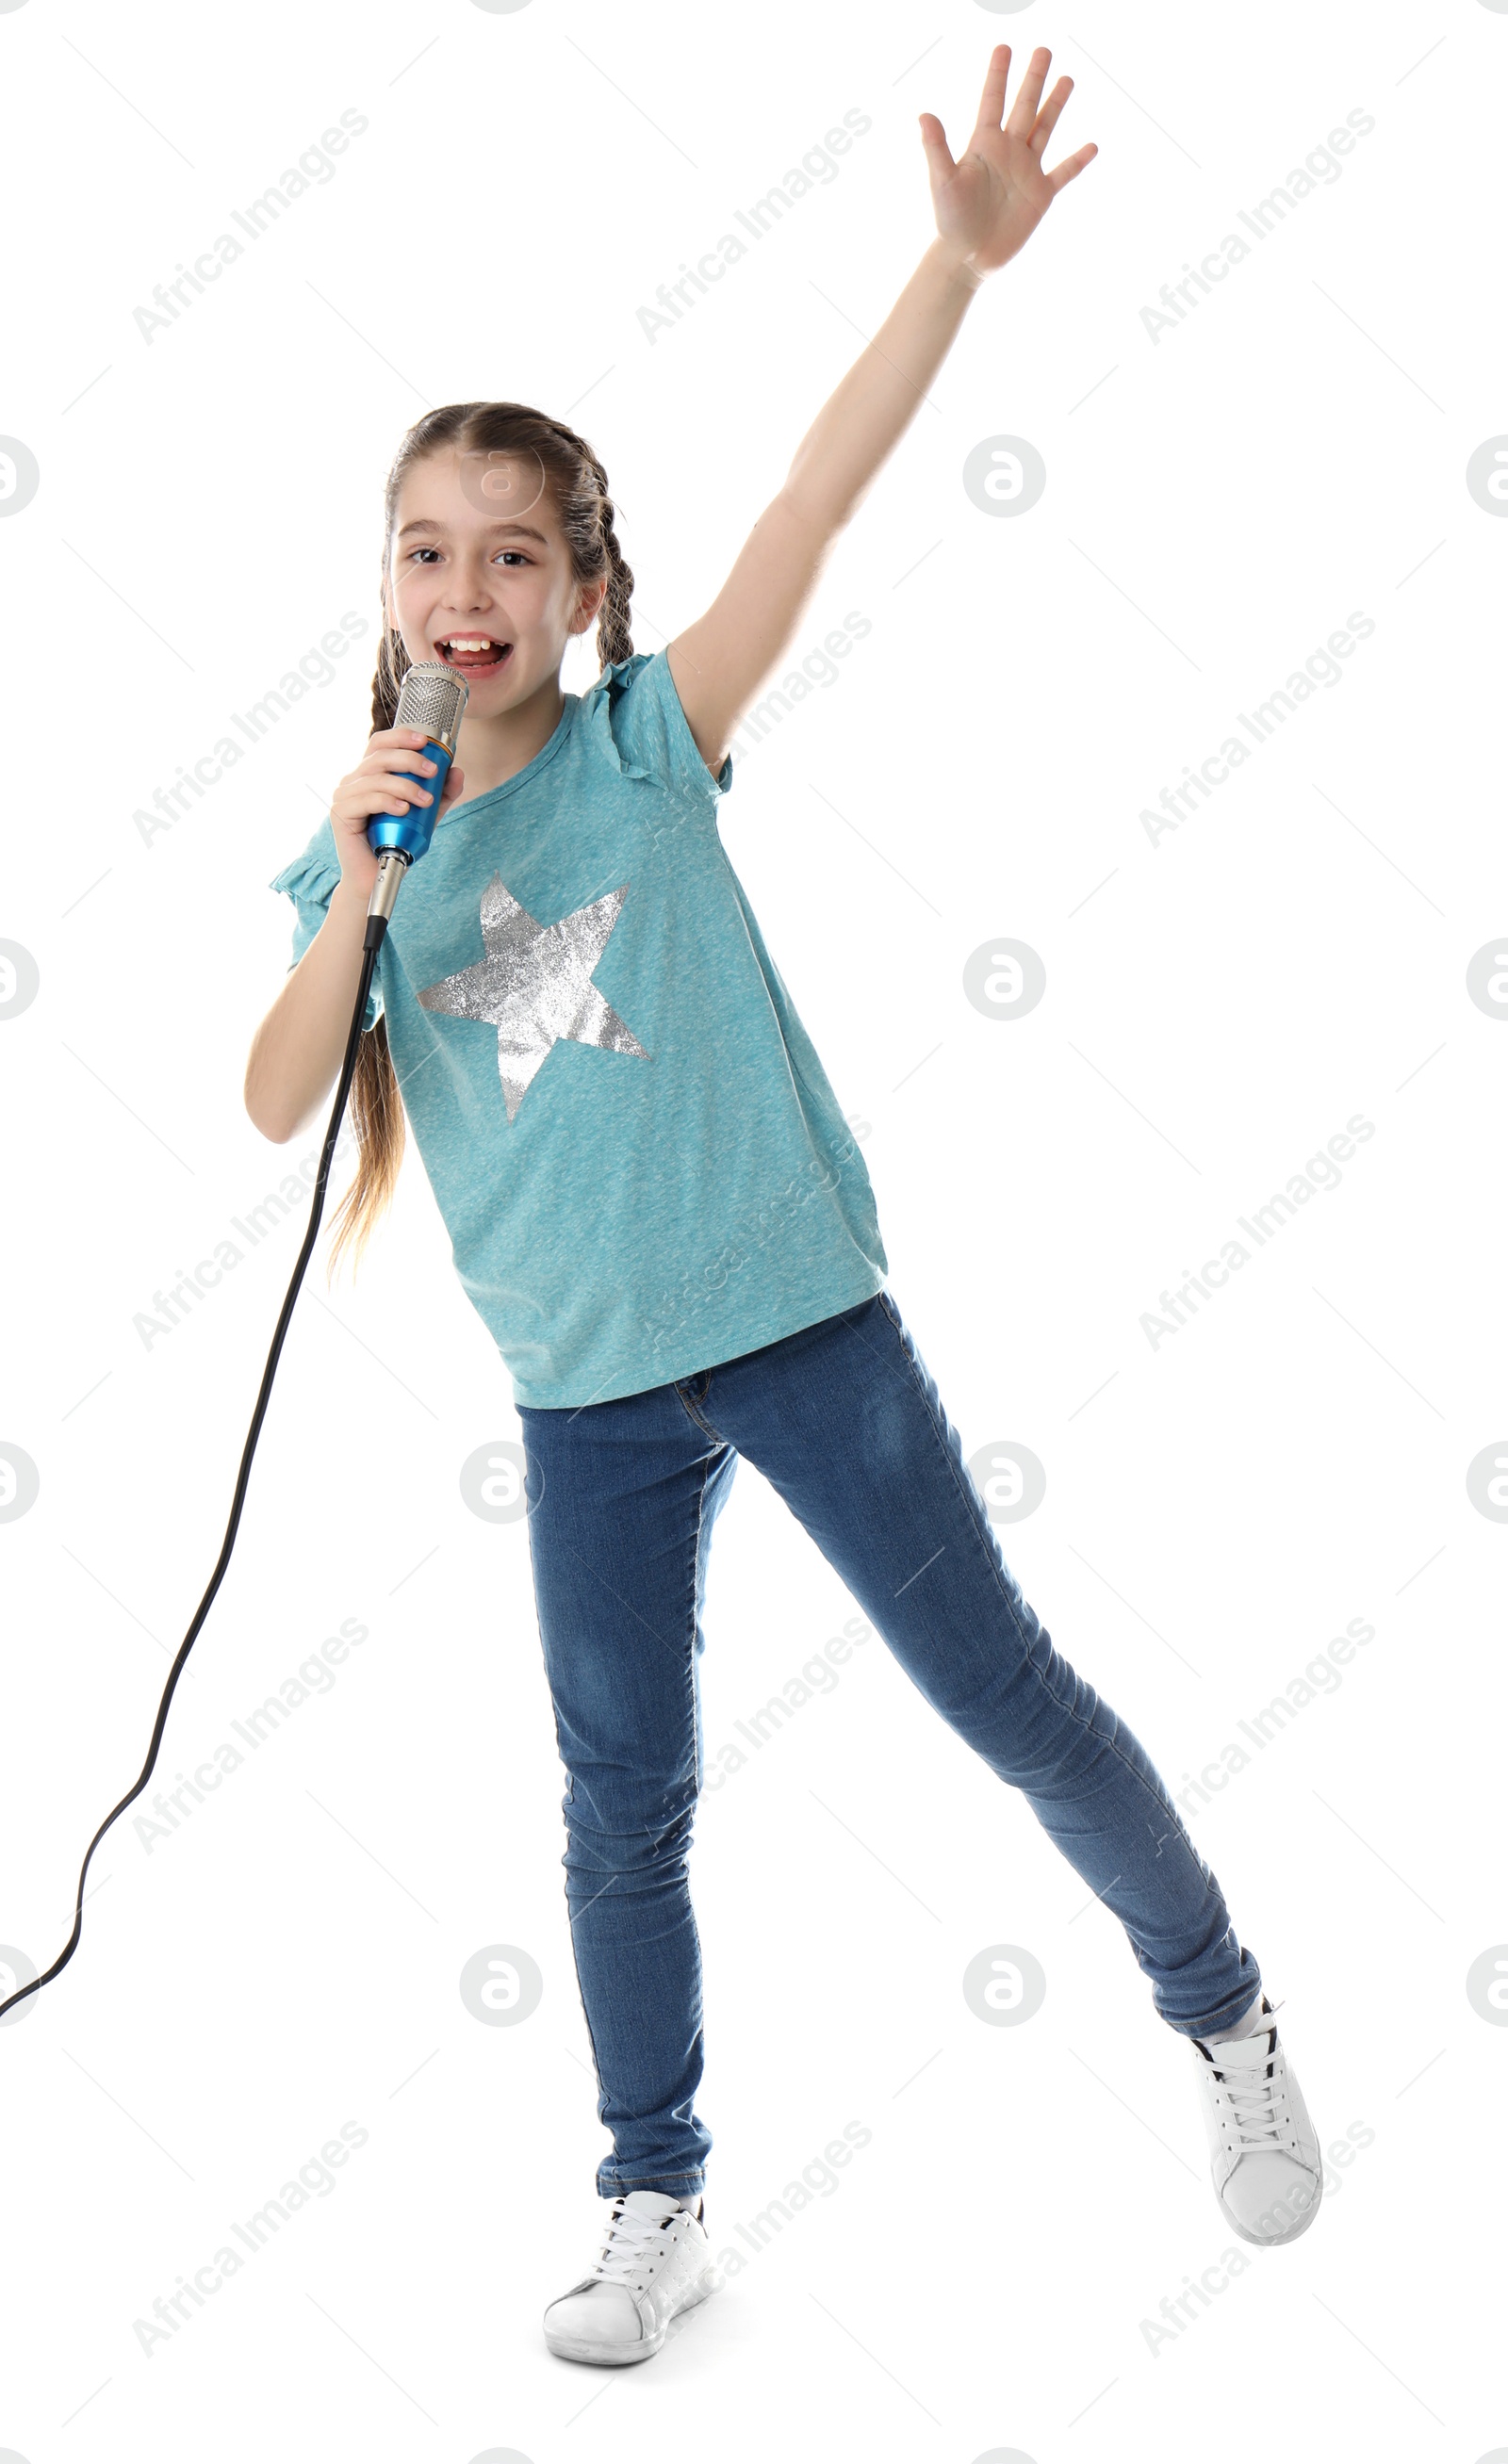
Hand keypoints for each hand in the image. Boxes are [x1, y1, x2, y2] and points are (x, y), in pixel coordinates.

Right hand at [330, 728, 465, 895]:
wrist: (377, 876)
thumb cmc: (396, 842)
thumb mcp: (426, 815)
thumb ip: (441, 794)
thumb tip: (457, 771)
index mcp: (368, 775)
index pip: (380, 744)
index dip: (401, 737)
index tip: (425, 741)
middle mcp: (353, 781)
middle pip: (380, 757)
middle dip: (410, 760)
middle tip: (433, 772)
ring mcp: (344, 796)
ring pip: (376, 779)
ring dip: (405, 786)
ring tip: (425, 800)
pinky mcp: (340, 813)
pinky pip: (367, 800)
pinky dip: (388, 802)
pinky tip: (404, 809)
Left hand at [919, 45, 1096, 279]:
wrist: (968, 257)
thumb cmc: (950, 221)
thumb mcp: (942, 182)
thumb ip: (937, 148)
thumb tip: (924, 114)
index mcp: (984, 145)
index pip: (992, 101)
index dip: (998, 75)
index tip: (1004, 48)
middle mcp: (1008, 152)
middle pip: (1024, 107)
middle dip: (1033, 79)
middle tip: (1043, 50)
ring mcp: (1026, 171)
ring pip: (1044, 129)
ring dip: (1055, 105)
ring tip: (1067, 79)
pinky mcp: (1040, 195)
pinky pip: (1063, 173)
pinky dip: (1077, 161)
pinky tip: (1092, 146)